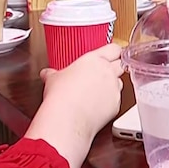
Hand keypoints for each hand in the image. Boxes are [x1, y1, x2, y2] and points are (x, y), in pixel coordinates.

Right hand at [26, 44, 123, 167]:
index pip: (113, 48)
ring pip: (120, 83)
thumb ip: (53, 74)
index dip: (113, 51)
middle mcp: (107, 72)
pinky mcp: (116, 105)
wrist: (67, 118)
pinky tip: (97, 106)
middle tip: (104, 73)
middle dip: (115, 67)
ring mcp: (113, 89)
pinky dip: (110, 102)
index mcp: (94, 60)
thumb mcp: (54, 79)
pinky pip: (116, 100)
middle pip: (121, 64)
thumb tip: (47, 73)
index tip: (111, 54)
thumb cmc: (61, 96)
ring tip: (97, 92)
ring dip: (112, 85)